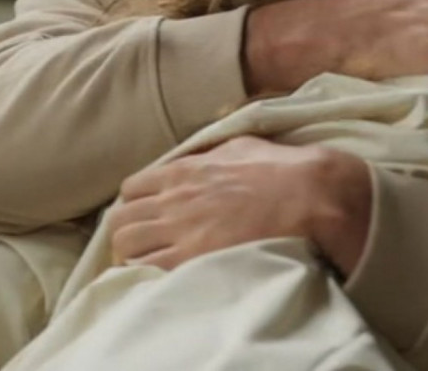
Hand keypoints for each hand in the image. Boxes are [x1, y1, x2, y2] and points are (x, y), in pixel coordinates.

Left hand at [111, 137, 371, 276]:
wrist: (308, 196)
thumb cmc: (282, 170)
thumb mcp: (241, 147)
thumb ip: (214, 154)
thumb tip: (209, 155)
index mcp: (183, 171)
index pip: (131, 190)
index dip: (135, 206)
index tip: (148, 219)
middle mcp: (173, 199)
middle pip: (120, 220)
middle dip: (127, 233)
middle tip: (145, 247)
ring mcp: (180, 230)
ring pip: (125, 245)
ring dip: (133, 256)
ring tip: (153, 266)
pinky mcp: (192, 258)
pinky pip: (147, 271)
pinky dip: (147, 277)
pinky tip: (164, 280)